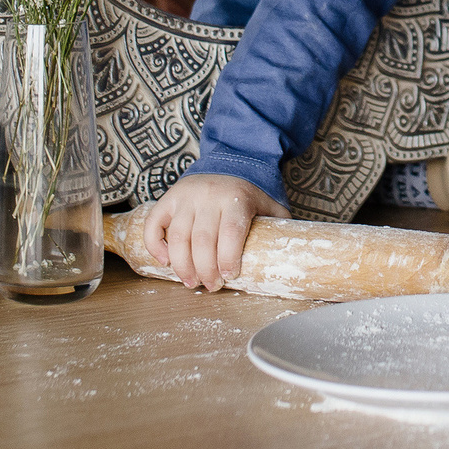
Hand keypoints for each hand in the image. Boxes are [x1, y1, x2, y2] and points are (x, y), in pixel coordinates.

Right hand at [143, 173, 287, 289]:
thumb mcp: (271, 206)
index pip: (231, 232)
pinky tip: (166, 262)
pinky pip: (154, 225)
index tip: (230, 276)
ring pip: (177, 237)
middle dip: (205, 270)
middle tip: (211, 286)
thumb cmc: (250, 195)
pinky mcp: (169, 198)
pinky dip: (155, 247)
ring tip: (191, 282)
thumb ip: (280, 227)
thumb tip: (294, 256)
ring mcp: (186, 196)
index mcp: (236, 198)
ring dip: (182, 266)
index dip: (228, 259)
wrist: (230, 162)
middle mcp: (209, 196)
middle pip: (203, 241)